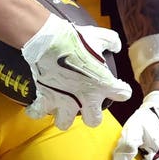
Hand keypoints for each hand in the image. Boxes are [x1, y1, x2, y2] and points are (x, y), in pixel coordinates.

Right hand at [21, 14, 131, 130]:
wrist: (48, 42)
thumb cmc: (74, 40)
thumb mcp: (98, 36)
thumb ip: (111, 41)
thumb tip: (116, 46)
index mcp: (102, 83)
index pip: (122, 94)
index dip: (121, 90)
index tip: (118, 87)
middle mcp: (85, 97)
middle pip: (94, 120)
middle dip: (92, 115)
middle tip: (88, 105)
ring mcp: (64, 101)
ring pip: (65, 123)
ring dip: (64, 116)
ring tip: (63, 107)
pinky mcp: (46, 98)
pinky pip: (38, 113)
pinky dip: (36, 110)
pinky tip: (37, 107)